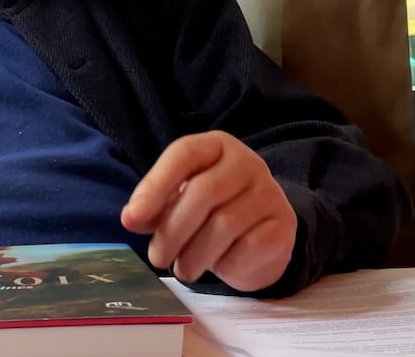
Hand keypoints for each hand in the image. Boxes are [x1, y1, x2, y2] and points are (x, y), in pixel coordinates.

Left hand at [121, 130, 295, 291]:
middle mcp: (247, 162)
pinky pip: (248, 246)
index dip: (155, 185)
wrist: (258, 235)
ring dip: (195, 254)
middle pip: (204, 192)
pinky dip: (225, 263)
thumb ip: (153, 206)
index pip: (184, 153)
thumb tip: (130, 217)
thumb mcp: (178, 201)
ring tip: (181, 269)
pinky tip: (217, 267)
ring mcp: (269, 192)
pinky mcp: (284, 225)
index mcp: (216, 146)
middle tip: (156, 258)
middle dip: (173, 231)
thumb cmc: (209, 212)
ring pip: (225, 224)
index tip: (133, 217)